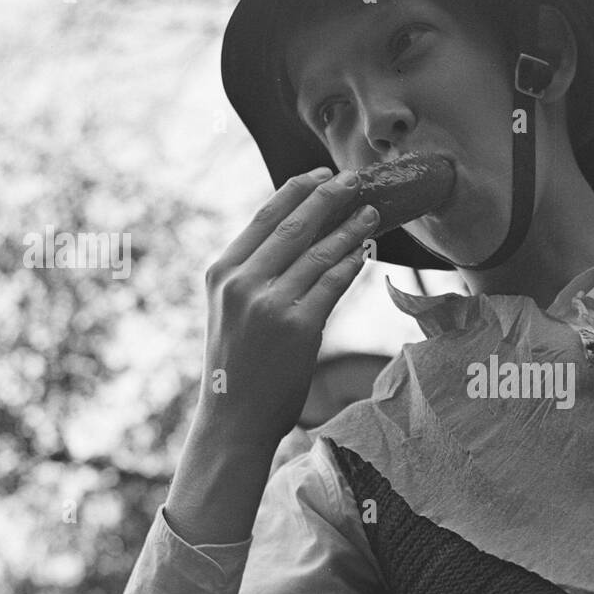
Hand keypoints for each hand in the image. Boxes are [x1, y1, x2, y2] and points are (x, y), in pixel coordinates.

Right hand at [197, 166, 378, 450]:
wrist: (233, 419)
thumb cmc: (238, 367)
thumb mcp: (230, 311)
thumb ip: (253, 275)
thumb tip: (297, 237)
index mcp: (221, 273)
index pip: (263, 218)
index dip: (295, 190)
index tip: (320, 174)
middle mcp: (242, 282)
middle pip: (293, 225)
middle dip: (328, 197)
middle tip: (355, 178)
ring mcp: (269, 304)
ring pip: (317, 252)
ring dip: (349, 227)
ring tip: (372, 210)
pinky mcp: (298, 327)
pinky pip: (333, 283)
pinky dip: (352, 261)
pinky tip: (367, 248)